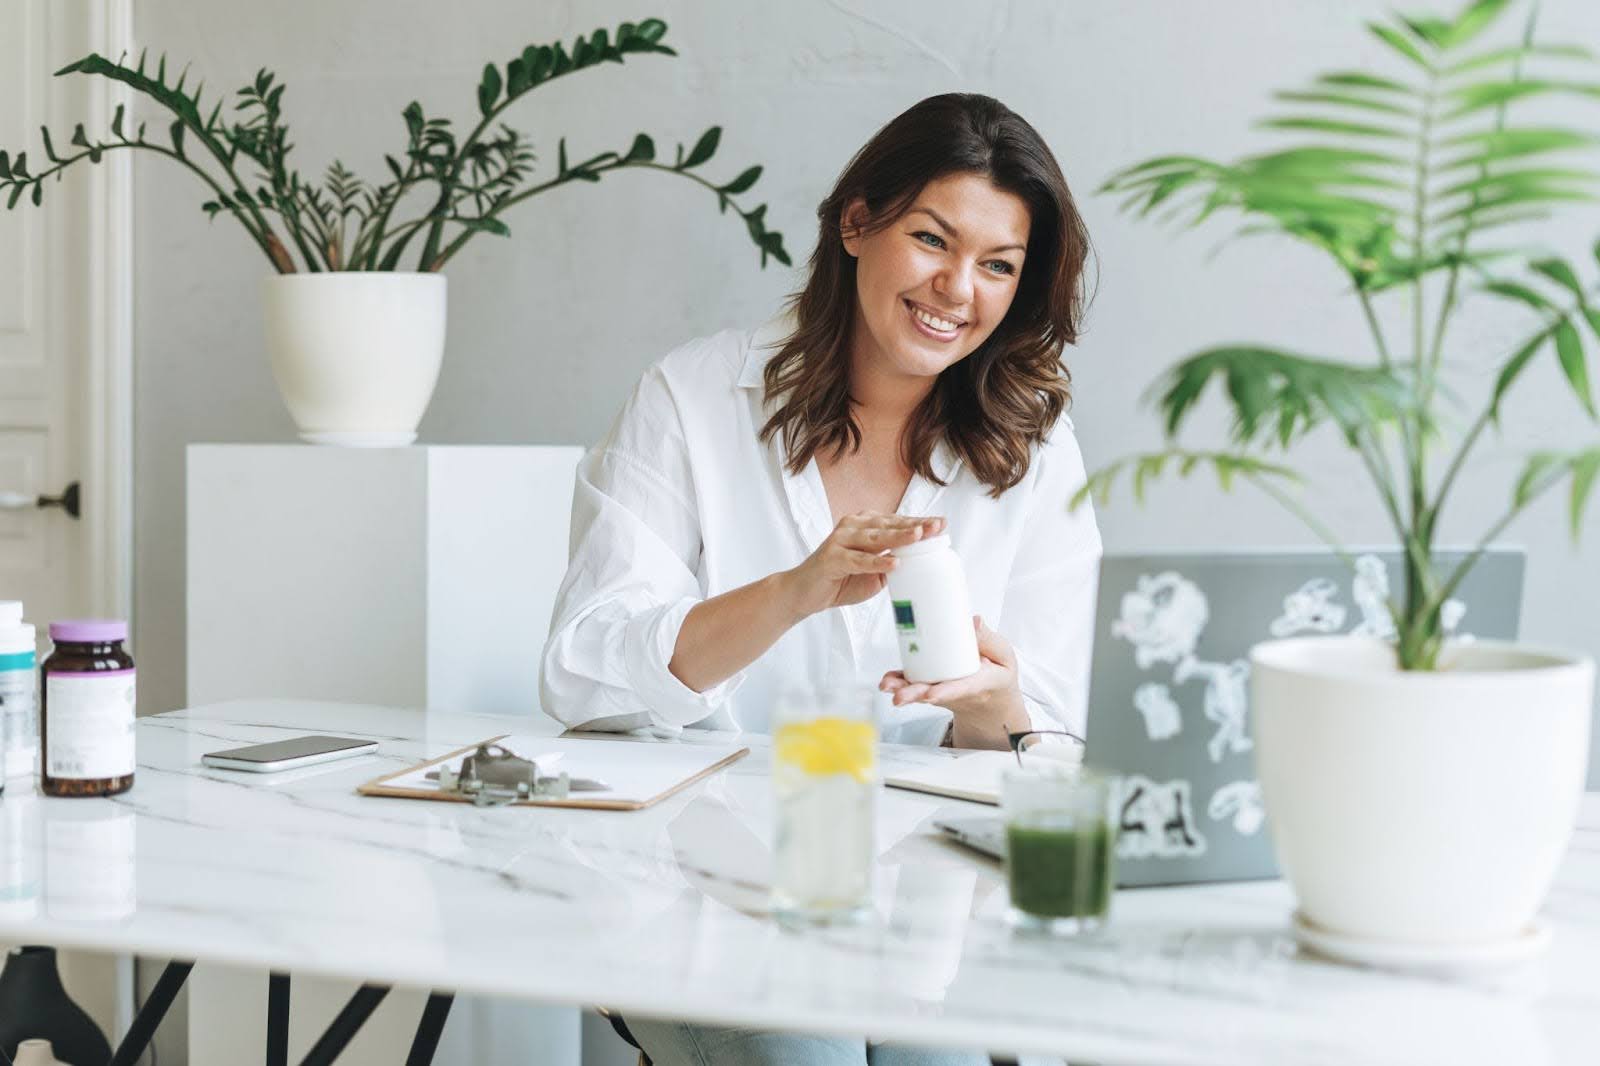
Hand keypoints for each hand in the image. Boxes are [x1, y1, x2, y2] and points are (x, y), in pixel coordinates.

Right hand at [778, 513, 945, 621]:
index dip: (919, 523)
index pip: (896, 522)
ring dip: (898, 537)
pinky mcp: (831, 558)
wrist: (804, 593)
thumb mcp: (872, 572)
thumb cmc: (839, 580)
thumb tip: (917, 562)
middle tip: (937, 527)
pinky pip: (857, 560)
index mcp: (864, 526)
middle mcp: (852, 526)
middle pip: (889, 525)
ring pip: (875, 538)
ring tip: (918, 536)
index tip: (942, 525)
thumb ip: (891, 563)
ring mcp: (840, 540)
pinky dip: (875, 562)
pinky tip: (893, 563)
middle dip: (915, 526)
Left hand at [879, 616, 1023, 747]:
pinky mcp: (931, 688)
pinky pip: (914, 687)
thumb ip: (990, 640)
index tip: (931, 694)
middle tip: (898, 697)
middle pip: (934, 695)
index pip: (962, 689)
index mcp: (979, 684)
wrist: (991, 701)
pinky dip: (899, 683)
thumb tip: (973, 621)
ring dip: (901, 689)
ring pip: (920, 692)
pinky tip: (888, 680)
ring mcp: (941, 693)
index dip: (945, 692)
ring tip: (886, 685)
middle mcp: (957, 693)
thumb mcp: (1004, 658)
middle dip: (914, 695)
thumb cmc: (997, 675)